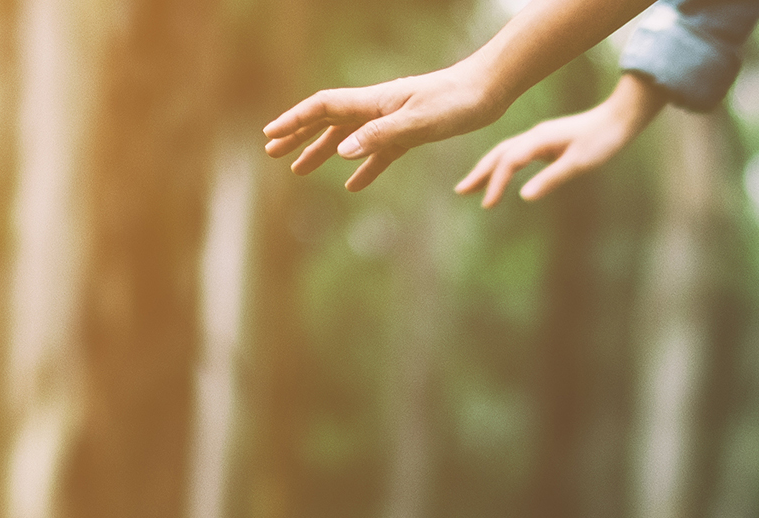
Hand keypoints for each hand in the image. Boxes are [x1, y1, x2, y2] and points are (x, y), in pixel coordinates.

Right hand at [264, 62, 507, 191]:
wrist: (488, 92)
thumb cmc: (456, 102)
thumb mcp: (418, 122)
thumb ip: (380, 136)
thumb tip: (342, 151)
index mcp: (373, 102)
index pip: (322, 108)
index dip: (294, 121)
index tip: (270, 136)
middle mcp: (377, 108)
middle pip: (327, 122)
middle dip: (298, 136)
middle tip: (272, 153)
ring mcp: (392, 121)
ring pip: (347, 138)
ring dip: (322, 153)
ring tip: (299, 171)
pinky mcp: (410, 133)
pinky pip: (378, 153)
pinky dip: (362, 168)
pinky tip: (353, 185)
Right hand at [456, 73, 668, 205]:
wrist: (619, 119)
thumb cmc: (602, 142)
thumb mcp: (579, 163)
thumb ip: (551, 178)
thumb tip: (523, 196)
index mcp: (539, 140)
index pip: (509, 163)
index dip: (496, 184)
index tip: (487, 205)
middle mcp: (535, 136)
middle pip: (499, 154)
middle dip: (479, 173)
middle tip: (460, 191)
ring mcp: (540, 138)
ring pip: (506, 152)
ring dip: (488, 169)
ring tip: (473, 186)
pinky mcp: (547, 142)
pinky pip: (517, 154)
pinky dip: (504, 164)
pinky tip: (503, 175)